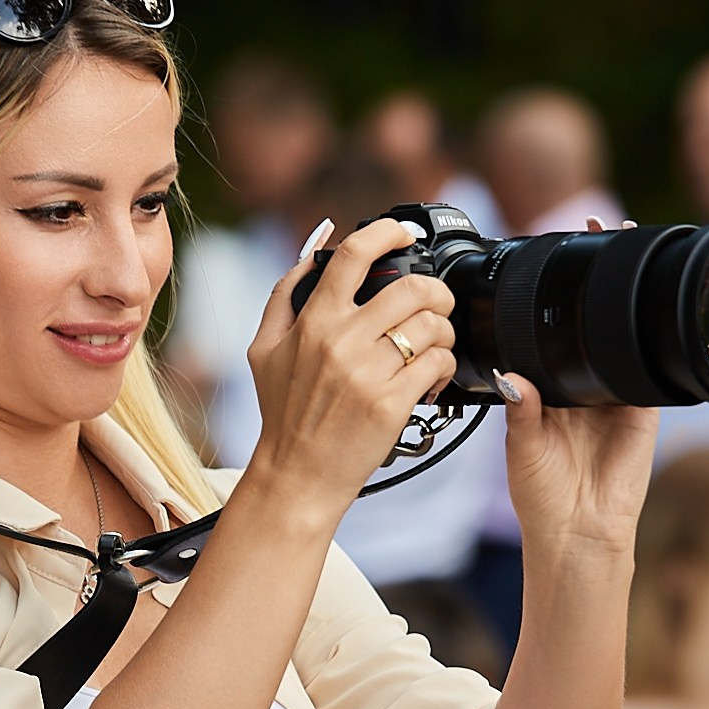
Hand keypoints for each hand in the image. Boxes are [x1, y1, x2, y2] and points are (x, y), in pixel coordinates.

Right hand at [243, 216, 459, 512]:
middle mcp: (340, 341)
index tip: (402, 234)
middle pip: (412, 289)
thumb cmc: (283, 413)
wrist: (297, 475)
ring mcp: (367, 373)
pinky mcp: (391, 404)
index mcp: (312, 321)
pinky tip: (431, 380)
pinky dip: (444, 368)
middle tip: (436, 304)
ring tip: (432, 348)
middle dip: (437, 291)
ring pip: (432, 326)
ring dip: (443, 333)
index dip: (386, 232)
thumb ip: (284, 294)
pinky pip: (438, 364)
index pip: (354, 256)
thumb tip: (312, 250)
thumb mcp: (264, 349)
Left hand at [500, 217, 657, 553]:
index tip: (553, 251)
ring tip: (630, 248)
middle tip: (599, 227)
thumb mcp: (521, 446)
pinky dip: (656, 338)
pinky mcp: (647, 410)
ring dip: (628, 295)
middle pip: (590, 321)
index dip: (555, 293)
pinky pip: (654, 368)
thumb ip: (520, 409)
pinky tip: (657, 304)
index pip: (552, 328)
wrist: (577, 535)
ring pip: (622, 335)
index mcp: (549, 388)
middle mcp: (583, 386)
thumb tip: (513, 377)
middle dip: (596, 278)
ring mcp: (617, 395)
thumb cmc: (541, 496)